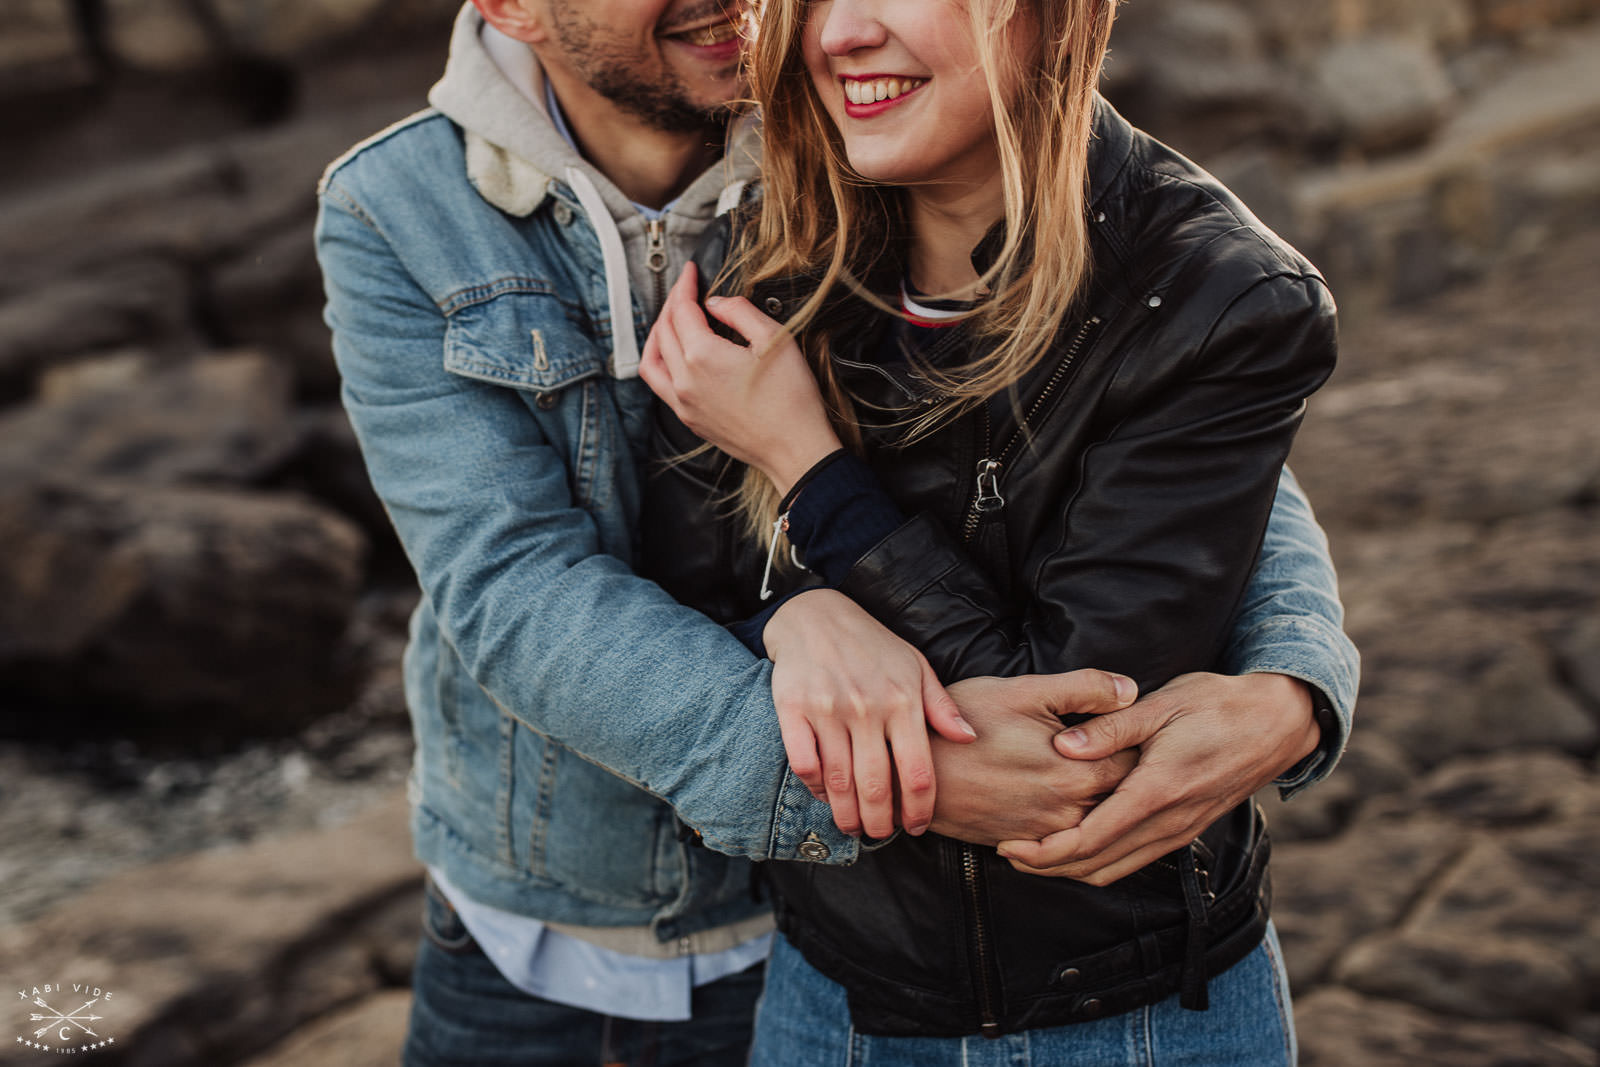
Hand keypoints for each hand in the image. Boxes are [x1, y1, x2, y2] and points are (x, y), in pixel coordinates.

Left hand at [639, 262, 841, 494]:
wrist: (795, 449)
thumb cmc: (791, 398)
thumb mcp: (774, 339)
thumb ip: (740, 312)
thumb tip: (716, 303)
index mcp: (702, 356)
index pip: (681, 309)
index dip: (685, 285)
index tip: (691, 271)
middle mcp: (684, 380)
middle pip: (663, 330)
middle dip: (672, 304)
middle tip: (687, 290)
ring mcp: (683, 403)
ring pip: (652, 359)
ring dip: (658, 333)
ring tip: (671, 320)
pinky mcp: (689, 419)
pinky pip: (660, 385)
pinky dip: (660, 362)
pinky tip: (674, 357)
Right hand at [763, 590, 976, 839]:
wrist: (815, 616)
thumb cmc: (872, 646)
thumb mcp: (915, 666)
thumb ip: (942, 706)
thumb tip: (970, 738)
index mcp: (902, 701)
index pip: (917, 772)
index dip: (919, 809)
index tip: (917, 826)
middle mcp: (866, 707)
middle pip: (876, 786)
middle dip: (880, 822)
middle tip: (880, 834)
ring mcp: (827, 709)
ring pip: (839, 781)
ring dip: (846, 814)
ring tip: (853, 827)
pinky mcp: (793, 708)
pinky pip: (804, 762)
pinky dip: (814, 787)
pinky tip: (824, 794)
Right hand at [929, 671, 1139, 846]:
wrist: (912, 772)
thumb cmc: (965, 725)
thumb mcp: (1023, 692)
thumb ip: (1084, 688)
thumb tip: (1132, 690)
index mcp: (1078, 773)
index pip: (1138, 764)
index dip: (1146, 744)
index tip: (1152, 731)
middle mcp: (1069, 811)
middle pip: (1125, 799)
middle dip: (1137, 778)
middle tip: (1146, 755)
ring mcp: (1047, 833)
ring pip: (1101, 824)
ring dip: (1112, 805)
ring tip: (1120, 782)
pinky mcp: (1026, 843)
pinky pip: (1071, 844)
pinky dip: (1085, 827)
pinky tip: (1084, 806)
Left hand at [997, 671, 1320, 883]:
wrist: (1278, 723)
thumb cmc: (1218, 704)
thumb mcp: (1163, 704)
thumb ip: (1111, 727)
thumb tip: (1062, 745)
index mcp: (1156, 790)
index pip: (1090, 839)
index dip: (1045, 851)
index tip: (1009, 846)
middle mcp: (1169, 821)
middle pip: (1097, 865)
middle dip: (1048, 867)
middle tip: (1008, 853)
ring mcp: (1180, 831)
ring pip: (1116, 869)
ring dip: (1071, 869)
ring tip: (1033, 854)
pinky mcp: (1186, 830)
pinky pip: (1135, 860)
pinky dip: (1100, 862)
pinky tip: (1076, 845)